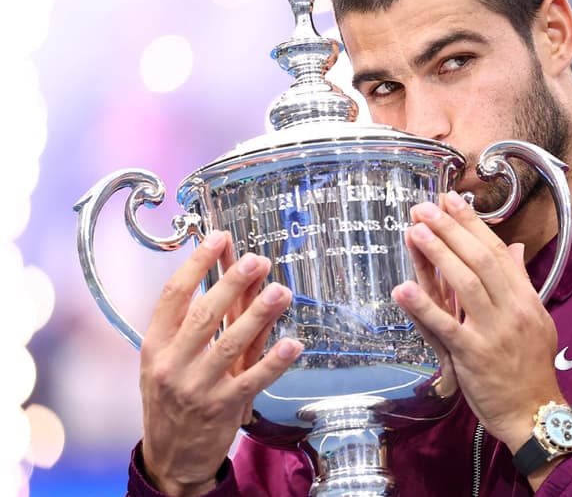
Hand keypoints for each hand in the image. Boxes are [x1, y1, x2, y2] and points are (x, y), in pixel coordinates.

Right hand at [139, 230, 302, 495]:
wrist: (171, 455)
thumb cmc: (173, 396)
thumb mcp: (171, 358)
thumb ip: (199, 321)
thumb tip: (231, 274)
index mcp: (155, 345)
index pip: (173, 295)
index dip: (197, 263)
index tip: (218, 238)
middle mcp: (171, 364)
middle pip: (204, 314)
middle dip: (233, 283)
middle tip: (257, 260)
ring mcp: (197, 387)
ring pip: (231, 344)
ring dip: (259, 315)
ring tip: (281, 291)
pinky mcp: (223, 408)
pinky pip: (253, 380)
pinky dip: (275, 361)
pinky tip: (293, 344)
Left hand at [392, 192, 564, 453]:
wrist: (534, 414)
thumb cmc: (531, 367)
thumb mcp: (536, 319)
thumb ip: (521, 282)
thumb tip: (514, 248)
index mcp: (525, 299)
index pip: (496, 252)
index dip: (471, 224)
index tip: (450, 201)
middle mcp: (511, 310)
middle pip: (479, 260)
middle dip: (450, 230)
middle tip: (424, 207)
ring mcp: (492, 332)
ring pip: (464, 284)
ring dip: (437, 254)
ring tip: (414, 230)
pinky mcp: (472, 356)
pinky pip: (445, 326)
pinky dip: (423, 306)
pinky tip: (402, 288)